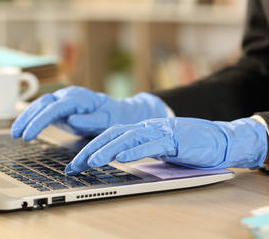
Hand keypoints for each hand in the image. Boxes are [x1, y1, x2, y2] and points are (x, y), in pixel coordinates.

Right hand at [11, 86, 168, 140]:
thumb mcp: (107, 121)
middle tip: (16, 134)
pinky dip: (32, 117)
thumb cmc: (113, 117)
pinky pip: (44, 109)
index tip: (28, 136)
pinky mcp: (61, 106)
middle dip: (27, 118)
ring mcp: (64, 99)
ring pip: (40, 105)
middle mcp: (69, 95)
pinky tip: (23, 126)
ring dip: (26, 117)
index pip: (53, 108)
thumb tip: (71, 119)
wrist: (117, 112)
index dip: (39, 122)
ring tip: (15, 133)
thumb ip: (91, 120)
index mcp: (79, 98)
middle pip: (42, 104)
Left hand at [65, 117, 267, 174]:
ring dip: (107, 150)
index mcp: (141, 130)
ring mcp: (159, 132)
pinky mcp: (174, 139)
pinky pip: (151, 145)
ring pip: (128, 138)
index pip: (110, 136)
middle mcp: (146, 128)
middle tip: (74, 166)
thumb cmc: (187, 144)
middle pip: (112, 135)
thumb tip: (119, 158)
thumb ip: (140, 149)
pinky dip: (135, 151)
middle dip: (90, 150)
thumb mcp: (158, 147)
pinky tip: (121, 159)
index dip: (90, 148)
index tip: (75, 164)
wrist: (218, 138)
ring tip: (90, 162)